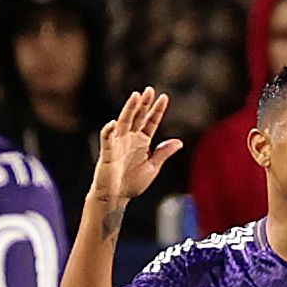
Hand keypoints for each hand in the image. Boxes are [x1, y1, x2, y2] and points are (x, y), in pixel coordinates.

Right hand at [91, 87, 182, 210]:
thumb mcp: (153, 167)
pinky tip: (113, 123)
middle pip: (137, 117)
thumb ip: (163, 153)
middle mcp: (130, 139)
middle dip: (143, 103)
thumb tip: (179, 142)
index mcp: (142, 142)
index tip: (164, 97)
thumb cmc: (132, 183)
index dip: (157, 110)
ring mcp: (118, 144)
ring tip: (135, 96)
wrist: (116, 197)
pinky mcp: (108, 153)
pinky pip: (107, 139)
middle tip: (149, 90)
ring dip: (129, 109)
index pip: (150, 122)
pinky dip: (109, 131)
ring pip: (124, 122)